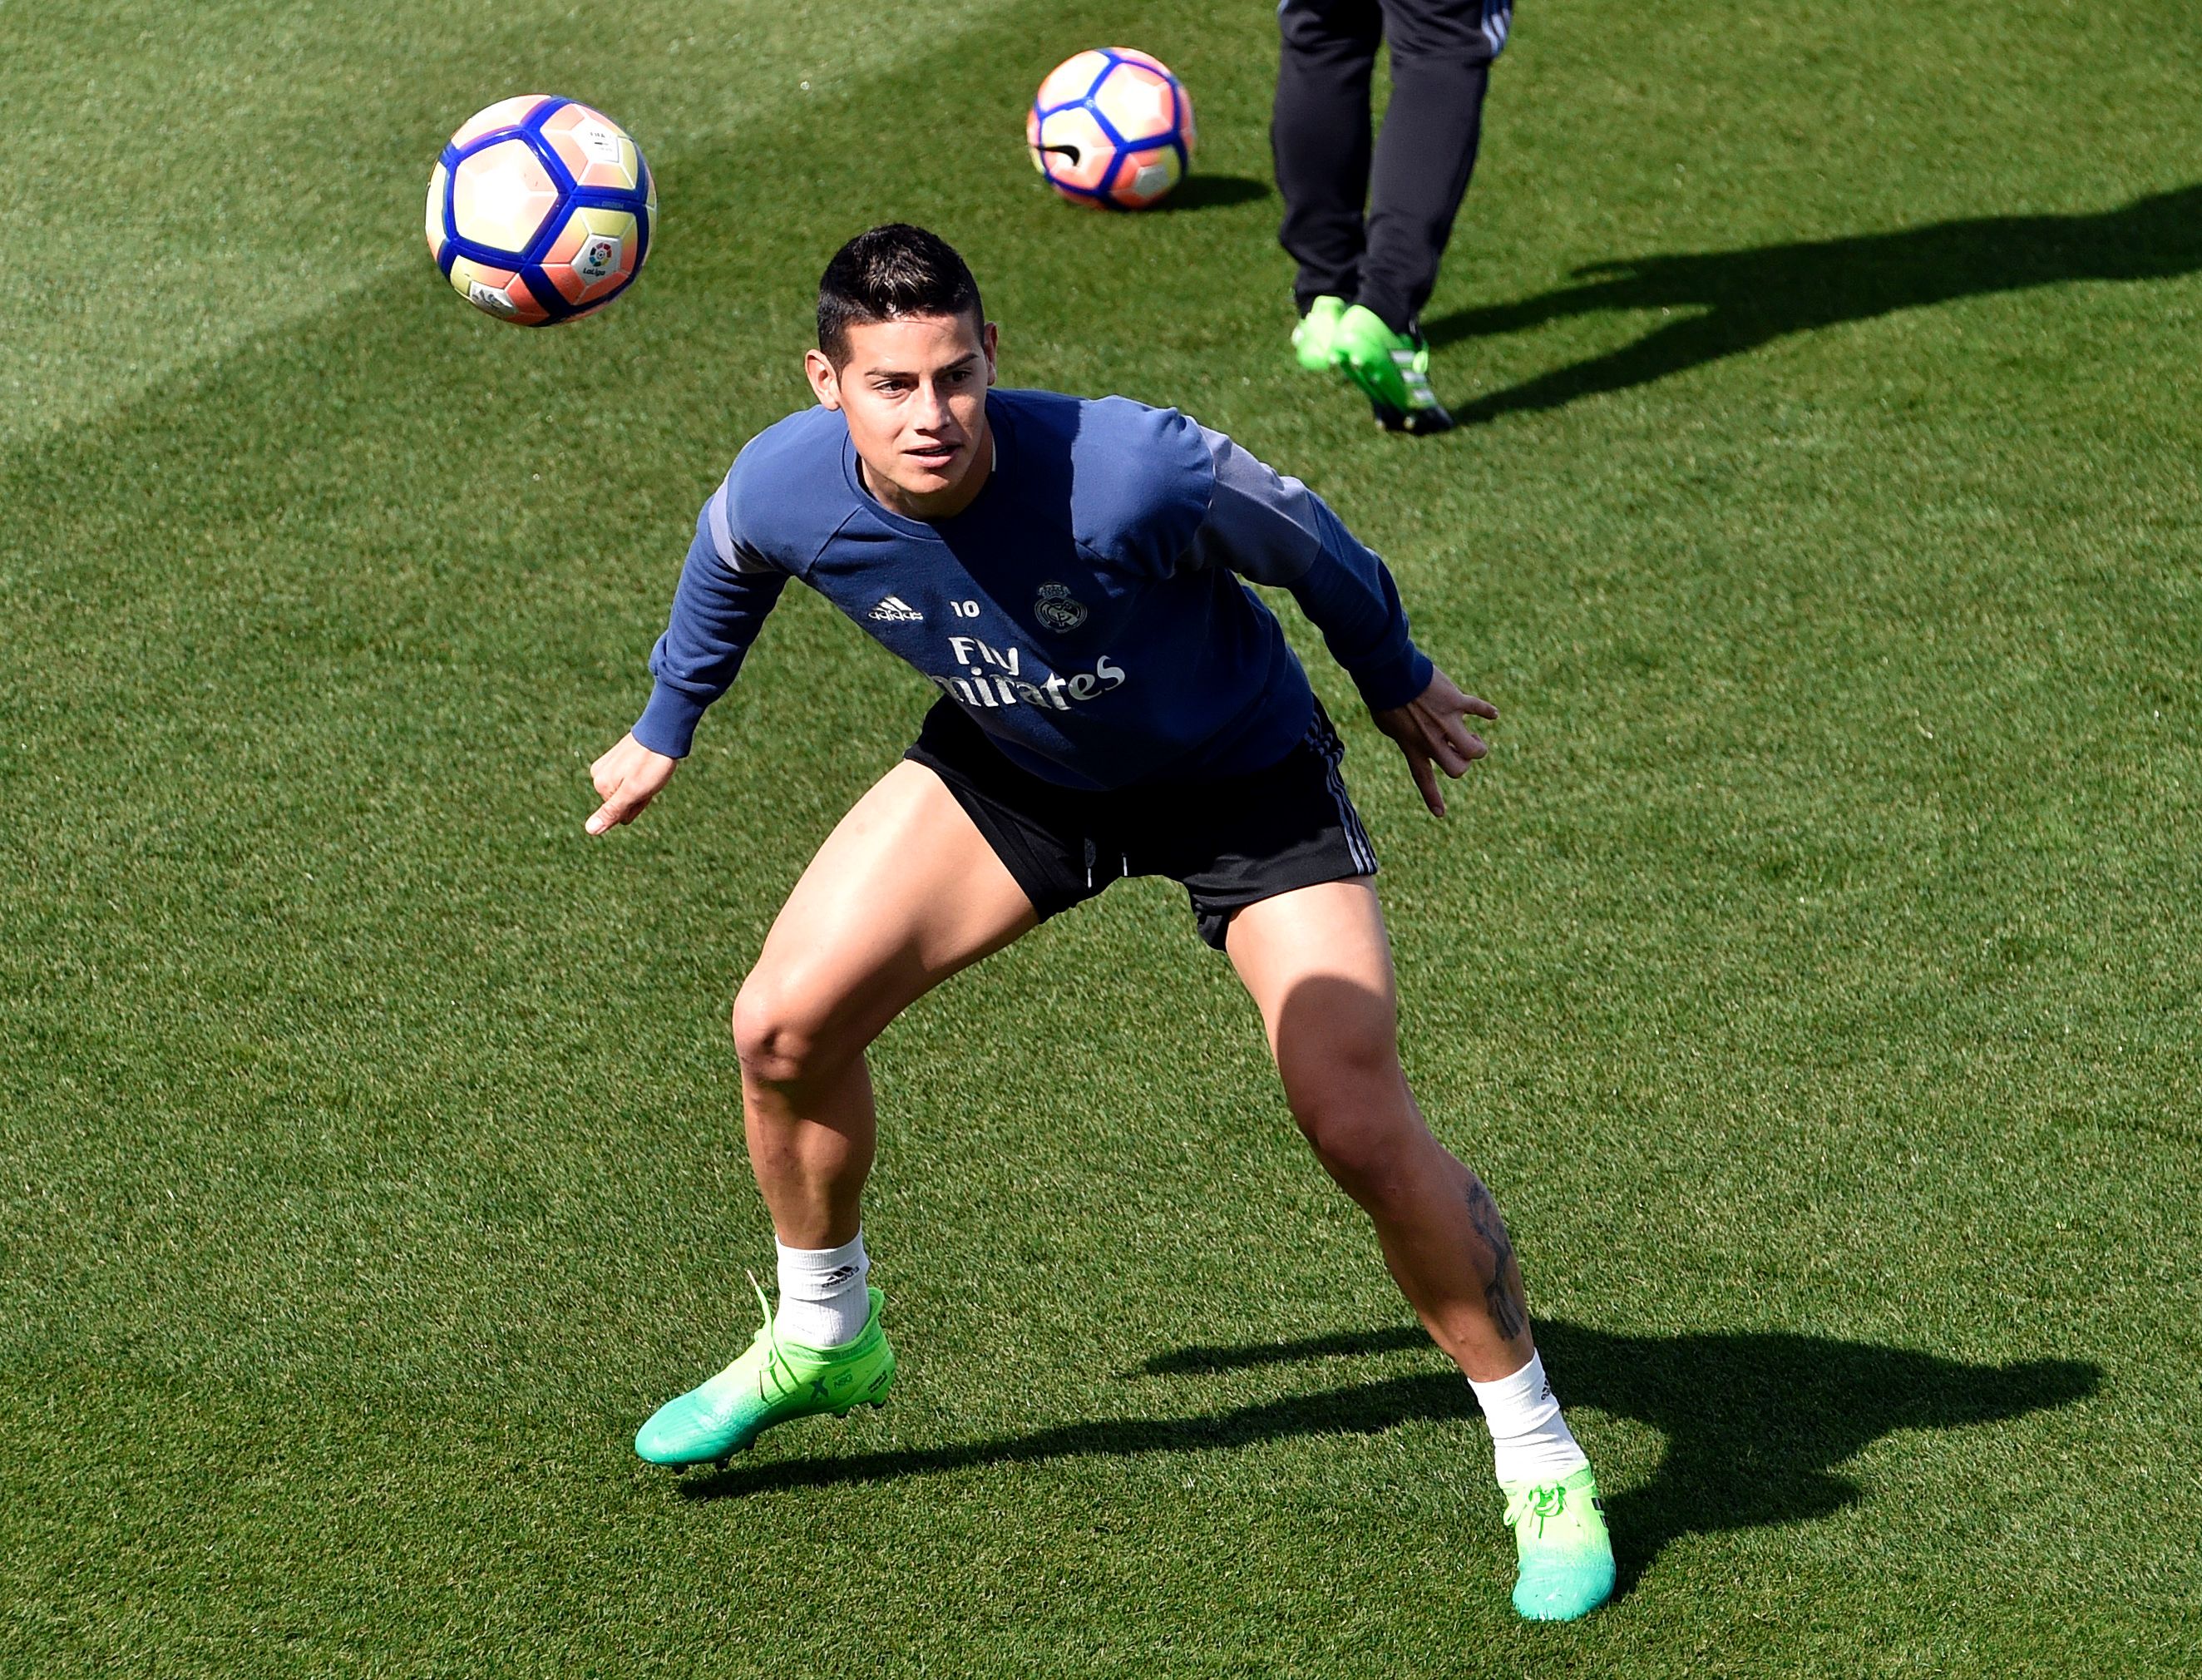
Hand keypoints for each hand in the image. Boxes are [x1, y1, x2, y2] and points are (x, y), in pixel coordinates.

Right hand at [586, 732, 678, 834]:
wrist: (662, 731)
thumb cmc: (651, 765)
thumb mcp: (634, 793)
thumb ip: (611, 811)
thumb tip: (589, 830)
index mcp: (601, 785)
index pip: (621, 814)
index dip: (638, 805)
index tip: (644, 788)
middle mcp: (598, 775)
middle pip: (622, 801)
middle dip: (639, 795)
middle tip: (649, 778)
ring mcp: (607, 765)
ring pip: (626, 789)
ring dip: (641, 786)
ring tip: (648, 770)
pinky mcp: (616, 757)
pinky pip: (628, 777)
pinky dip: (640, 776)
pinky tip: (646, 765)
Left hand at [1370, 668, 1497, 816]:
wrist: (1391, 674)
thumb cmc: (1385, 698)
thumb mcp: (1389, 725)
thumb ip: (1404, 735)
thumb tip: (1413, 737)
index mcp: (1414, 747)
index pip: (1424, 778)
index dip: (1433, 797)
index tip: (1440, 814)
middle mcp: (1432, 740)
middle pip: (1458, 768)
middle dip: (1464, 764)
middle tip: (1460, 751)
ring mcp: (1447, 722)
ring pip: (1474, 749)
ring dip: (1478, 746)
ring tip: (1473, 736)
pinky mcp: (1457, 702)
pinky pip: (1479, 709)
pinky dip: (1487, 712)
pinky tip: (1493, 714)